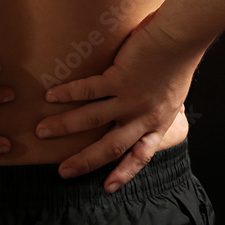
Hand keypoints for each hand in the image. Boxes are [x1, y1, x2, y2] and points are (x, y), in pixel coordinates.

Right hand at [35, 11, 204, 192]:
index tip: (108, 187)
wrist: (181, 38)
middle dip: (84, 161)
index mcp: (158, 122)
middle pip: (110, 147)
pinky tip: (51, 95)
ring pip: (92, 120)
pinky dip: (68, 93)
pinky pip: (88, 90)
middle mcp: (143, 116)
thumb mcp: (175, 93)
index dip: (124, 173)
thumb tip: (172, 109)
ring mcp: (130, 99)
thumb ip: (164, 105)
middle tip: (63, 171)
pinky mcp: (119, 78)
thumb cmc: (180, 58)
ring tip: (42, 130)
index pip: (140, 155)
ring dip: (64, 126)